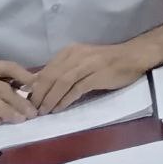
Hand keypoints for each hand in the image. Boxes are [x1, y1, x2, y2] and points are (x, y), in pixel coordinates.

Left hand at [29, 39, 155, 113]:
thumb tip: (40, 87)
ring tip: (44, 112)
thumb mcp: (81, 61)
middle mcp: (76, 55)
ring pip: (61, 83)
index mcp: (70, 51)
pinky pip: (76, 89)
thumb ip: (64, 70)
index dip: (35, 87)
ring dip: (50, 99)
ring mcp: (88, 64)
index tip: (28, 101)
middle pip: (51, 76)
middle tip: (33, 110)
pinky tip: (60, 109)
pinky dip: (65, 100)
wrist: (133, 57)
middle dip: (40, 95)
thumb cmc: (106, 61)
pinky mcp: (98, 75)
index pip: (46, 70)